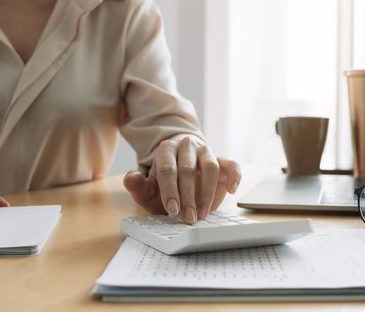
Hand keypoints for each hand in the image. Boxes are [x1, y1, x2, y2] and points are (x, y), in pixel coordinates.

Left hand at [123, 137, 241, 223]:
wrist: (182, 171)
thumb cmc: (165, 182)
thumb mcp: (149, 187)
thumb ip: (139, 185)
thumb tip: (130, 178)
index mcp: (166, 150)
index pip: (168, 170)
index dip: (170, 191)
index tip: (172, 210)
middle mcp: (186, 146)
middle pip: (188, 170)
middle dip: (188, 197)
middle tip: (188, 218)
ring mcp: (206, 151)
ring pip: (210, 167)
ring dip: (207, 193)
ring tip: (202, 213)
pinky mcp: (222, 159)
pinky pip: (231, 165)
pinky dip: (234, 176)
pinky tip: (231, 190)